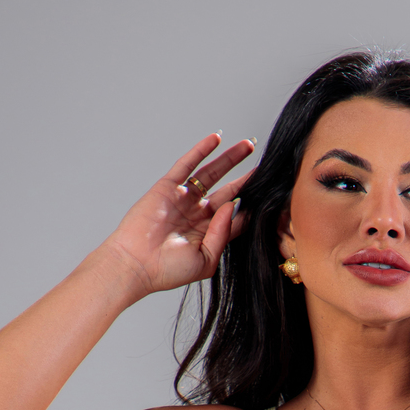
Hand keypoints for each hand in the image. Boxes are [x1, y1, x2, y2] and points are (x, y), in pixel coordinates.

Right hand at [103, 133, 255, 296]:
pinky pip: (188, 164)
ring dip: (230, 159)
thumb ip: (223, 234)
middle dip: (247, 179)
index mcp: (208, 234)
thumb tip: (233, 206)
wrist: (137, 265)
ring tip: (249, 146)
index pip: (236, 216)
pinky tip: (217, 139)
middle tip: (266, 166)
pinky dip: (202, 151)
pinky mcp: (168, 187)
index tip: (272, 194)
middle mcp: (197, 215)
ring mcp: (183, 199)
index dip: (253, 205)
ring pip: (211, 174)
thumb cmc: (168, 270)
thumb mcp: (206, 260)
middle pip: (228, 191)